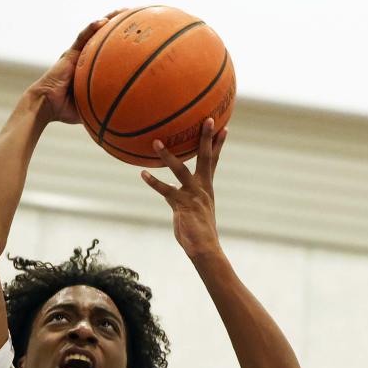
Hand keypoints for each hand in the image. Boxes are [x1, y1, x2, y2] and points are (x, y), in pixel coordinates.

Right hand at [27, 11, 124, 123]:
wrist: (45, 104)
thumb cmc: (63, 110)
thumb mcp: (88, 108)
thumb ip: (101, 107)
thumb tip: (120, 118)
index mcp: (89, 69)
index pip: (107, 53)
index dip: (120, 45)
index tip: (136, 40)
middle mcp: (84, 58)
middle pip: (103, 38)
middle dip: (118, 27)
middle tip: (135, 18)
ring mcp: (77, 53)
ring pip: (95, 32)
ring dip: (108, 20)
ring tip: (123, 11)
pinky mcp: (70, 52)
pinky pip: (82, 37)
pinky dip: (92, 28)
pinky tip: (103, 21)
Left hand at [141, 119, 227, 258]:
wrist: (205, 248)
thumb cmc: (198, 232)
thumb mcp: (193, 210)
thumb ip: (182, 196)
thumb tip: (171, 188)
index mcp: (207, 187)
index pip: (214, 161)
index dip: (218, 144)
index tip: (224, 126)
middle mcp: (202, 187)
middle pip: (206, 158)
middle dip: (207, 138)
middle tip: (209, 119)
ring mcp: (192, 195)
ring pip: (180, 170)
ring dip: (168, 156)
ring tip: (156, 142)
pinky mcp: (181, 205)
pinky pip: (165, 191)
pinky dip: (153, 182)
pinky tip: (143, 174)